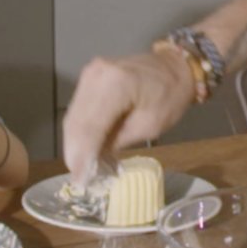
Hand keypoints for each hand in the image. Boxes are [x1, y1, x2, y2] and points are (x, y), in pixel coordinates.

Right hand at [61, 47, 197, 184]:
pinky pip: (78, 109)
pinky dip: (80, 130)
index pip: (89, 127)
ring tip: (83, 167)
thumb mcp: (149, 125)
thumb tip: (93, 160)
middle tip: (80, 178)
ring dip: (75, 143)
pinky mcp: (88, 78)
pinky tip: (86, 147)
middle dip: (75, 153)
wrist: (173, 66)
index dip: (82, 157)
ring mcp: (89, 74)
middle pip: (76, 123)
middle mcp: (95, 75)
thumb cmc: (170, 96)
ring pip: (73, 117)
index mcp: (115, 85)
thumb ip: (118, 141)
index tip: (81, 181)